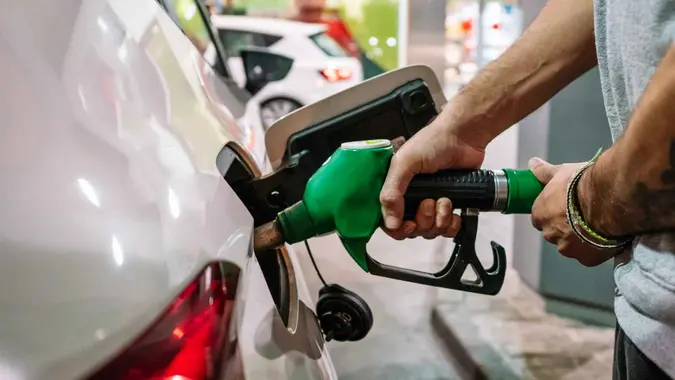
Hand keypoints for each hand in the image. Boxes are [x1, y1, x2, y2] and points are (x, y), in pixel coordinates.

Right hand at [379, 118, 485, 239]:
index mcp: (396, 190)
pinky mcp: (451, 206)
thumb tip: (390, 224)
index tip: (410, 224)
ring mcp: (432, 204)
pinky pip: (449, 230)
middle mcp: (411, 200)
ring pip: (431, 231)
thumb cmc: (432, 143)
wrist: (464, 137)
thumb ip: (392, 192)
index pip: (390, 222)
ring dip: (440, 220)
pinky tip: (455, 212)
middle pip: (413, 230)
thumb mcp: (404, 163)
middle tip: (429, 201)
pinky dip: (453, 225)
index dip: (399, 229)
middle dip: (423, 220)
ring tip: (445, 199)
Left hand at [529, 157, 619, 266]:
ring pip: (571, 246)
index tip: (564, 207)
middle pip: (555, 232)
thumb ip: (544, 172)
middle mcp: (550, 234)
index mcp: (540, 215)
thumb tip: (532, 163)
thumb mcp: (561, 172)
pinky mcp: (587, 259)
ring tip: (596, 224)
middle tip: (582, 214)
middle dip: (566, 226)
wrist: (609, 199)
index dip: (552, 212)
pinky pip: (589, 255)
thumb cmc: (582, 184)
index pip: (540, 217)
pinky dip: (595, 248)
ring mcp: (568, 249)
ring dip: (580, 238)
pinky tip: (605, 236)